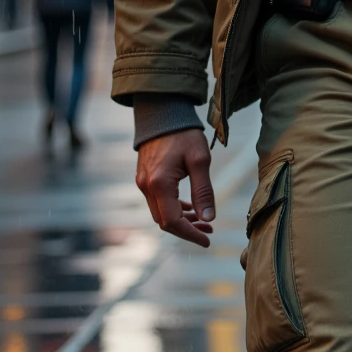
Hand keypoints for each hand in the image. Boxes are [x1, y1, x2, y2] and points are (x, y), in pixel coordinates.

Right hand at [136, 128, 215, 246]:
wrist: (162, 112)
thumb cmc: (183, 133)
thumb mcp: (199, 160)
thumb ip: (203, 191)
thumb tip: (208, 218)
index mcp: (159, 184)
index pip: (172, 222)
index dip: (190, 234)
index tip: (207, 239)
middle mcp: (146, 187)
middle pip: (164, 221)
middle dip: (187, 229)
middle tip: (209, 230)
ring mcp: (143, 182)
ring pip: (161, 212)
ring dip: (181, 220)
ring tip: (204, 221)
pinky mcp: (145, 178)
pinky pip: (158, 201)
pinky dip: (174, 208)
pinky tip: (190, 208)